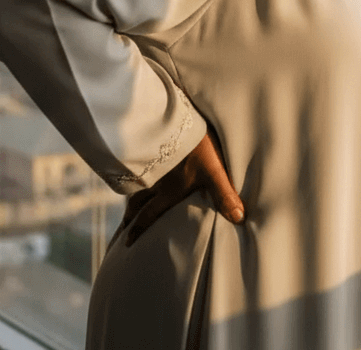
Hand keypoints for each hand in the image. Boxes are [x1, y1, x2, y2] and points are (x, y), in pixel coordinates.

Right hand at [119, 131, 243, 246]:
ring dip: (130, 198)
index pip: (150, 215)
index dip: (138, 230)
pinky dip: (130, 176)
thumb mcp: (212, 171)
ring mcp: (149, 164)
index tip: (127, 243)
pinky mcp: (147, 147)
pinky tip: (131, 172)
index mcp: (168, 191)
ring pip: (135, 185)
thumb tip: (238, 218)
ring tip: (127, 207)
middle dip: (128, 218)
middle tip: (121, 230)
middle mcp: (154, 181)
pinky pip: (135, 168)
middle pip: (136, 203)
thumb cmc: (193, 147)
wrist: (172, 117)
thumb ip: (224, 194)